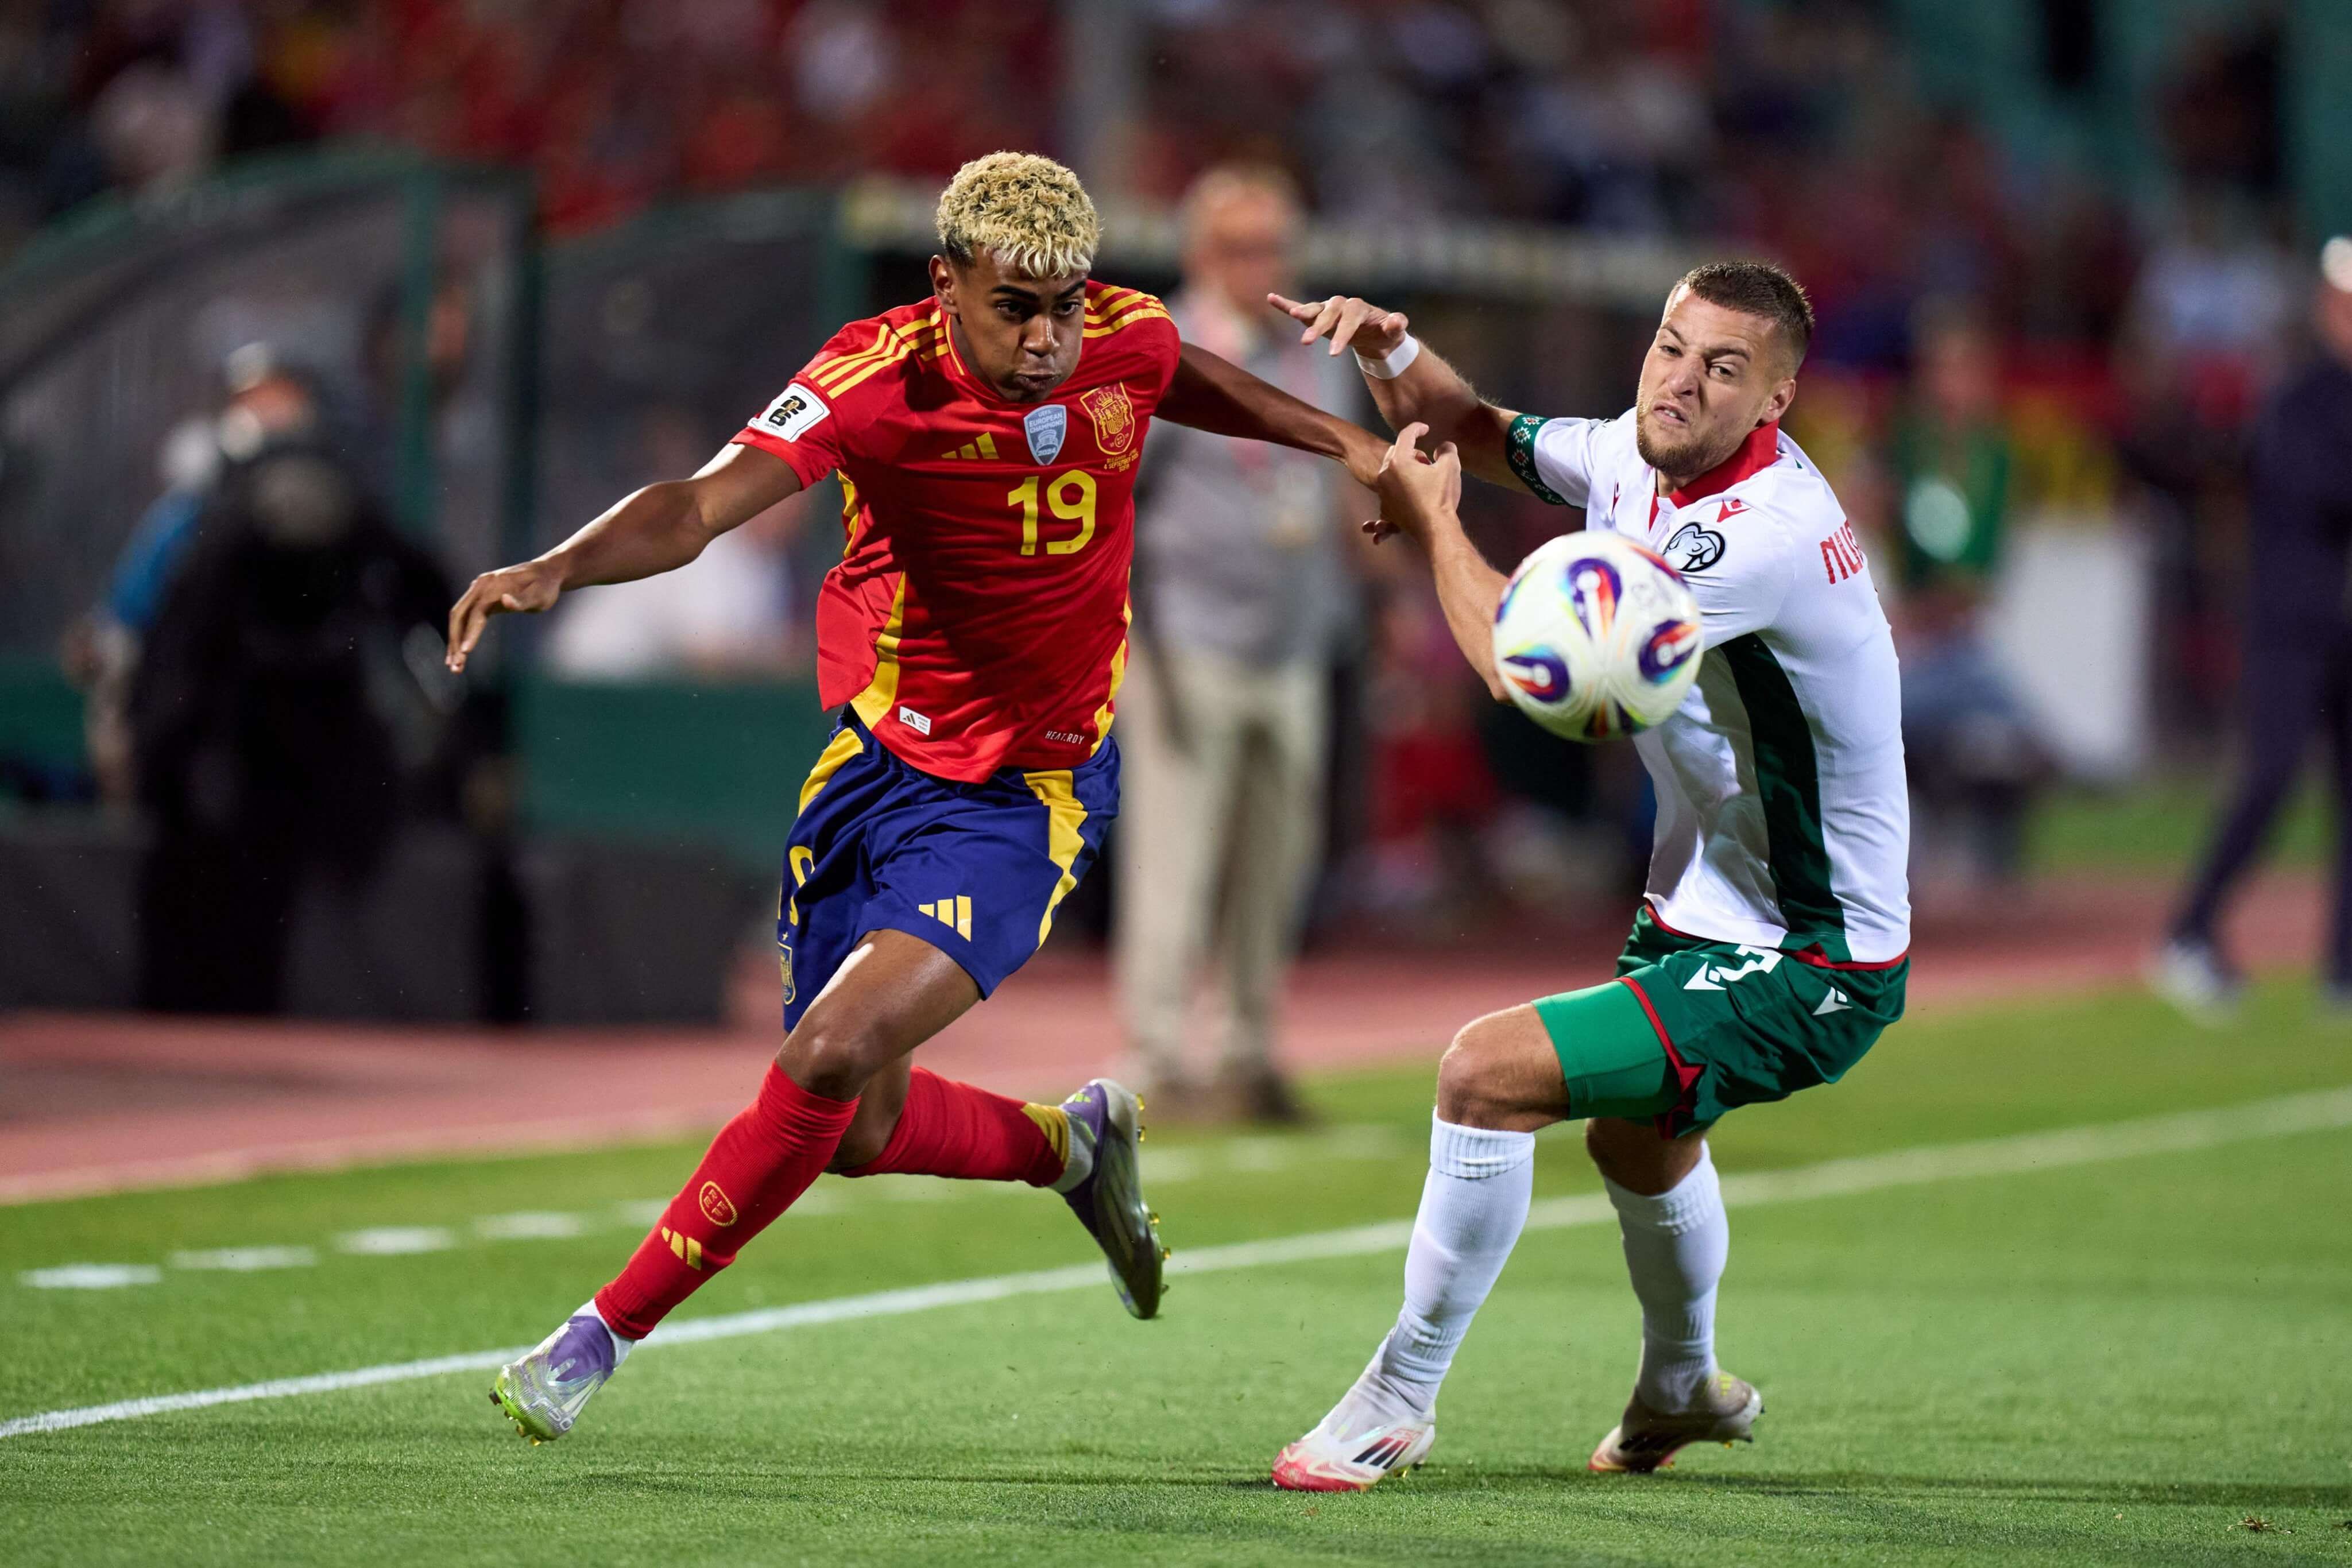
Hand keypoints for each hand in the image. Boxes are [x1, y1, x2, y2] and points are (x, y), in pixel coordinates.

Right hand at [445, 558, 564, 671]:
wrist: (546, 573)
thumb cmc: (545, 587)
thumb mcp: (540, 596)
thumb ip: (522, 600)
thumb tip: (505, 600)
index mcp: (493, 585)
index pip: (476, 612)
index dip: (470, 632)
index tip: (465, 652)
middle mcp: (481, 585)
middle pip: (459, 615)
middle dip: (455, 641)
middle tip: (455, 667)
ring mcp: (478, 590)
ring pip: (459, 617)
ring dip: (455, 641)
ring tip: (454, 666)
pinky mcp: (481, 597)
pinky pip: (466, 616)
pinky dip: (461, 634)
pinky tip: (460, 651)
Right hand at [1269, 293, 1409, 360]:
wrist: (1375, 333)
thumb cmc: (1385, 333)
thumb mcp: (1394, 332)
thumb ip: (1396, 326)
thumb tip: (1397, 322)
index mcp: (1360, 309)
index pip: (1350, 319)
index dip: (1342, 334)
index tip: (1334, 354)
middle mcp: (1342, 305)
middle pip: (1329, 313)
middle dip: (1318, 327)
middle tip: (1305, 343)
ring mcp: (1329, 309)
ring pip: (1314, 310)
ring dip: (1303, 312)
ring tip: (1292, 315)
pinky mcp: (1318, 315)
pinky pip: (1301, 307)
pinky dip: (1286, 304)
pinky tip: (1271, 298)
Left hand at [1367, 422, 1460, 546]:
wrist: (1435, 529)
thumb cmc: (1441, 497)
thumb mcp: (1450, 467)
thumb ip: (1447, 450)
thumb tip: (1444, 447)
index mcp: (1399, 461)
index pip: (1406, 435)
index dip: (1417, 428)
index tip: (1425, 429)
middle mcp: (1385, 475)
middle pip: (1396, 452)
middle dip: (1411, 452)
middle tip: (1426, 461)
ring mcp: (1383, 492)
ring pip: (1392, 471)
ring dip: (1405, 470)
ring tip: (1422, 478)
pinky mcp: (1386, 507)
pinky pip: (1391, 490)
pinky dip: (1401, 488)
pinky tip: (1415, 494)